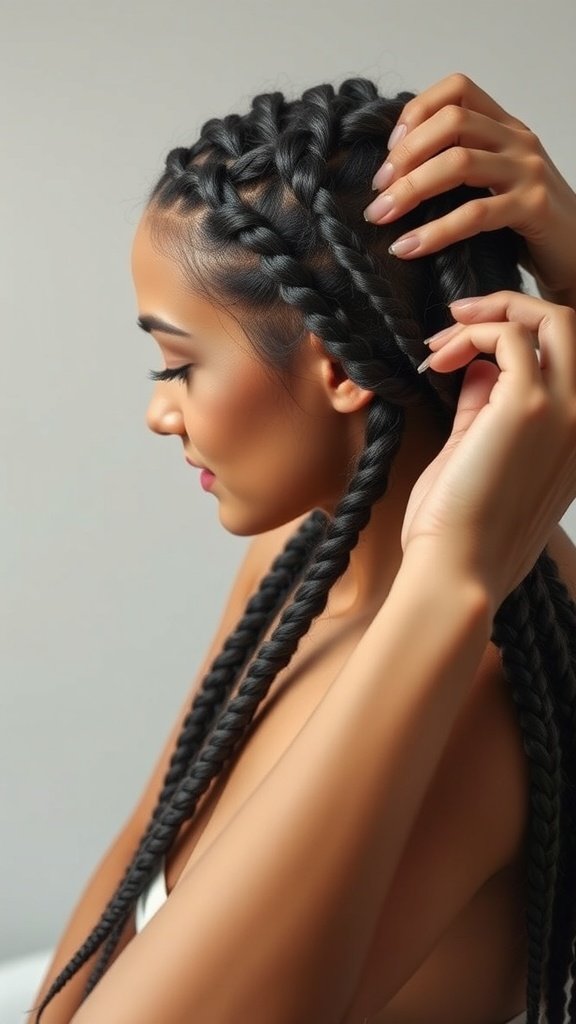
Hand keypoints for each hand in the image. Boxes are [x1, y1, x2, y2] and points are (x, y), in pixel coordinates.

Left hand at [364, 73, 575, 299]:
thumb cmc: (526, 226)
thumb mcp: (493, 185)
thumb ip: (460, 168)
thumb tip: (395, 175)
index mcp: (505, 128)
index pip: (457, 90)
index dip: (417, 112)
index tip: (391, 151)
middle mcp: (518, 140)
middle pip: (451, 121)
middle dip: (405, 155)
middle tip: (378, 190)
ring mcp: (528, 171)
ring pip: (458, 163)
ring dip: (409, 190)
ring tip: (380, 217)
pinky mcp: (532, 207)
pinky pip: (474, 214)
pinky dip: (434, 232)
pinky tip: (408, 248)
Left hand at [400, 292, 575, 610]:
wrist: (456, 570)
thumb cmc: (461, 527)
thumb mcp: (479, 454)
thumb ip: (485, 407)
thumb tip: (476, 366)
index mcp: (575, 436)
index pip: (566, 358)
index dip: (520, 334)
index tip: (467, 341)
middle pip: (570, 325)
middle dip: (511, 305)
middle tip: (456, 318)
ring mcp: (564, 411)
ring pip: (552, 319)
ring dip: (489, 314)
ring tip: (439, 341)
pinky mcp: (529, 407)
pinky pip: (512, 336)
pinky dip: (472, 333)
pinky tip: (436, 360)